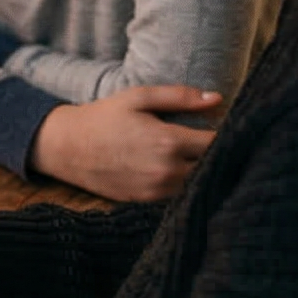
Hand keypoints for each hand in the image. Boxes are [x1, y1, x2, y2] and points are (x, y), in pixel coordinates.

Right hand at [29, 84, 220, 203]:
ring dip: (203, 171)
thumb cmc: (102, 117)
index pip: (218, 143)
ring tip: (199, 156)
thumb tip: (217, 99)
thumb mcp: (138, 98)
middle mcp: (167, 170)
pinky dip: (185, 183)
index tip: (232, 128)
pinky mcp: (146, 201)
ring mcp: (157, 189)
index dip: (229, 135)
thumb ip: (179, 97)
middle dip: (220, 155)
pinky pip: (179, 195)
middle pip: (213, 166)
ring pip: (198, 184)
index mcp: (168, 141)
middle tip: (222, 143)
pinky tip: (179, 170)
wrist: (65, 147)